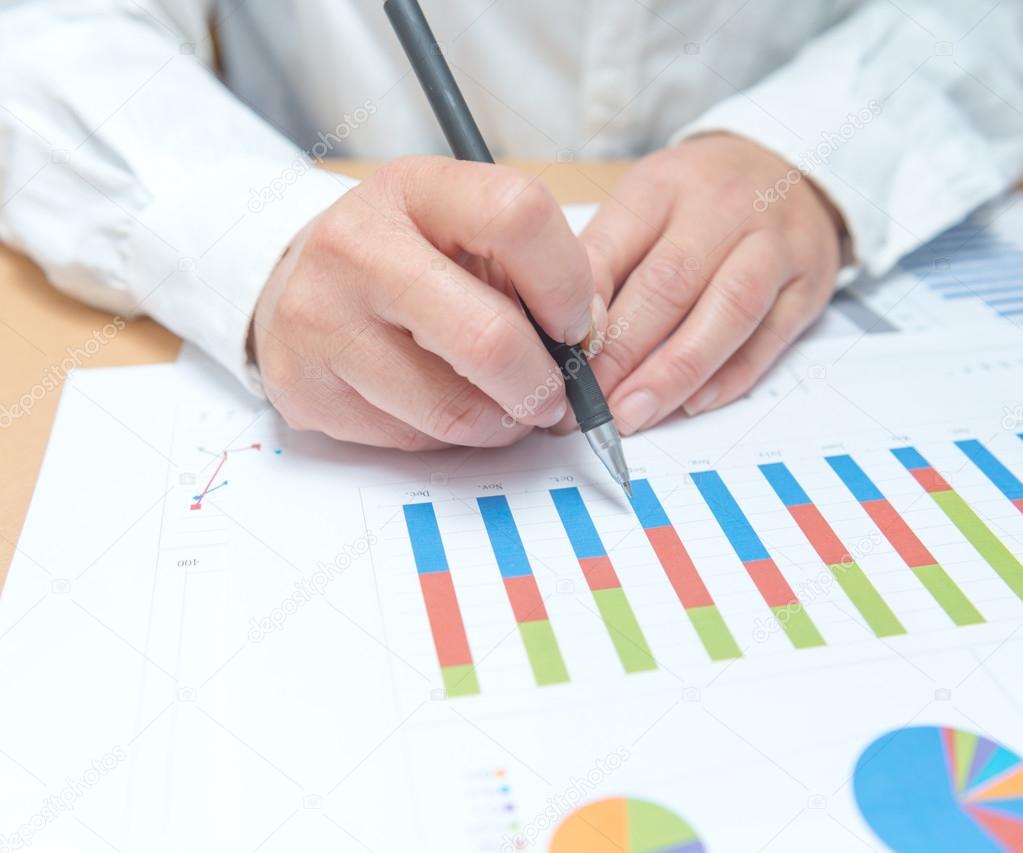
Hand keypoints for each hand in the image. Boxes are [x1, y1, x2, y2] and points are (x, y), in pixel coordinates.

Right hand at [252, 156, 602, 449]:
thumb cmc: (404, 261)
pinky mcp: (306, 388)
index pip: (517, 214)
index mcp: (413, 189)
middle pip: (488, 338)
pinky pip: (413, 438)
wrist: (295, 288)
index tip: (572, 321)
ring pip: (454, 410)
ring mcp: (321, 321)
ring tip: (499, 403)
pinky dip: (448, 436)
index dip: (566, 281)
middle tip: (553, 395)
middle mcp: (356, 248)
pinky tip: (439, 405)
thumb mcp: (465, 235)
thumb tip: (591, 340)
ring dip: (502, 422)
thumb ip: (536, 274)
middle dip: (542, 384)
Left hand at [575, 133, 842, 434]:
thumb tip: (557, 337)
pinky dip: (729, 377)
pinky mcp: (809, 284)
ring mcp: (774, 244)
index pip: (615, 248)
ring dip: (674, 373)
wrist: (787, 168)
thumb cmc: (694, 200)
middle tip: (586, 406)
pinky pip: (770, 337)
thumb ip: (602, 261)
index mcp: (662, 186)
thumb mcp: (639, 204)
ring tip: (632, 414)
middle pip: (669, 285)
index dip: (584, 311)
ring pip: (727, 311)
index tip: (559, 361)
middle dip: (622, 355)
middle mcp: (722, 209)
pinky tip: (691, 405)